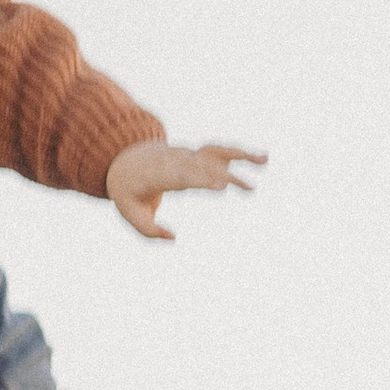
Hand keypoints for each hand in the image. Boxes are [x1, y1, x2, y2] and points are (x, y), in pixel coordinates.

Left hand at [106, 139, 264, 241]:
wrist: (124, 159)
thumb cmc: (128, 191)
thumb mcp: (129, 213)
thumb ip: (149, 230)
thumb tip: (174, 238)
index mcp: (159, 173)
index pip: (183, 175)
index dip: (203, 180)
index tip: (223, 187)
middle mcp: (176, 159)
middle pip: (204, 164)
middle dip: (225, 174)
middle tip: (248, 188)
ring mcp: (188, 154)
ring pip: (216, 151)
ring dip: (240, 155)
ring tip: (264, 162)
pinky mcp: (197, 154)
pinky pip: (221, 152)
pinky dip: (241, 154)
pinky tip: (263, 160)